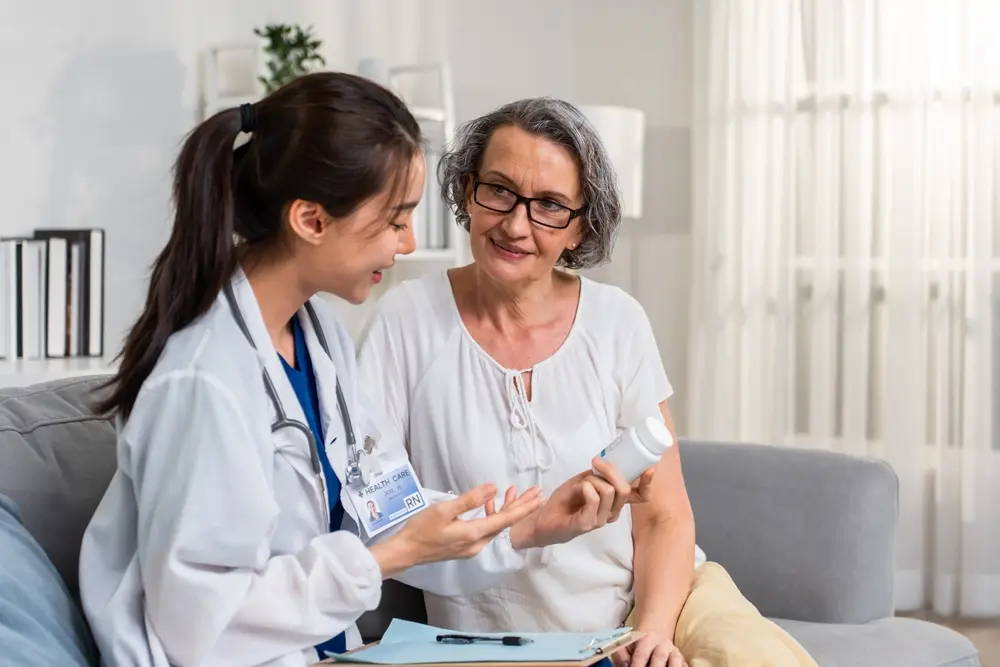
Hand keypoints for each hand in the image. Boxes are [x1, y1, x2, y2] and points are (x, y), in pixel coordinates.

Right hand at [373, 484, 542, 575]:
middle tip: (538, 493)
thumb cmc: (422, 528)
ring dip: (507, 510)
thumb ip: (470, 499)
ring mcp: (471, 547)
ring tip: (517, 494)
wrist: (406, 551)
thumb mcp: (445, 509)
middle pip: (504, 523)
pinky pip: (486, 530)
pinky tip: (492, 506)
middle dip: (521, 507)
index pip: (505, 519)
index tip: (538, 496)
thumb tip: (493, 488)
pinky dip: (493, 516)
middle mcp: (477, 543)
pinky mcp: (465, 547)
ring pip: (495, 526)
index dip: (523, 507)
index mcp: (474, 534)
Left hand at [510, 458, 652, 549]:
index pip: (639, 497)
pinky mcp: (586, 524)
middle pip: (624, 489)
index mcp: (614, 503)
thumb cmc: (565, 499)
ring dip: (593, 480)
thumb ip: (598, 475)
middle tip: (595, 463)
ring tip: (581, 483)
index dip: (647, 484)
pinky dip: (587, 488)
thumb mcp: (584, 480)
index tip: (649, 469)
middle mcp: (611, 513)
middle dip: (611, 470)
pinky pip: (594, 500)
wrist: (543, 517)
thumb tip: (609, 463)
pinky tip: (580, 488)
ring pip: (609, 492)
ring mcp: (600, 520)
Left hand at [613, 631, 685, 666]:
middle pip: (659, 657)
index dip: (637, 665)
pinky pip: (685, 665)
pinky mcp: (682, 659)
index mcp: (646, 639)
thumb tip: (625, 666)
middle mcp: (662, 645)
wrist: (656, 632)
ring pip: (675, 661)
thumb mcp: (627, 645)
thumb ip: (622, 655)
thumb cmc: (639, 644)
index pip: (641, 654)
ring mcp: (674, 652)